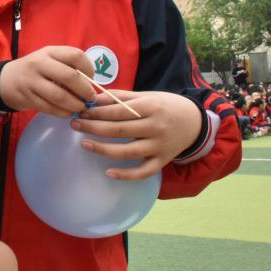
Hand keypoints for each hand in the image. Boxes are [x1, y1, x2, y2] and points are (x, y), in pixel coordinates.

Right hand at [0, 46, 96, 116]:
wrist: (6, 80)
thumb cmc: (36, 70)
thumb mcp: (49, 60)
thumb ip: (68, 67)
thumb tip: (91, 85)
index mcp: (49, 52)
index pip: (75, 55)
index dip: (88, 68)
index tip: (91, 79)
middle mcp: (39, 64)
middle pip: (69, 76)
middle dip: (85, 90)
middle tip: (90, 98)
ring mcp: (31, 81)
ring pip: (59, 96)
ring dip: (75, 104)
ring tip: (81, 107)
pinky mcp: (27, 97)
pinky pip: (50, 108)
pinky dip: (63, 112)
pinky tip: (67, 112)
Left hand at [70, 90, 202, 179]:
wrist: (195, 121)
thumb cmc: (165, 106)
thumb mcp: (147, 95)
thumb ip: (121, 97)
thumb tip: (95, 98)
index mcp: (151, 107)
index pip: (117, 111)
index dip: (97, 112)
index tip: (81, 111)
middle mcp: (155, 127)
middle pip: (118, 130)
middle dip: (93, 127)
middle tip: (74, 124)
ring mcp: (159, 146)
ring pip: (127, 152)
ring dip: (103, 149)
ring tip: (84, 144)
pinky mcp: (162, 161)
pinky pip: (143, 172)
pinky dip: (126, 175)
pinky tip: (108, 173)